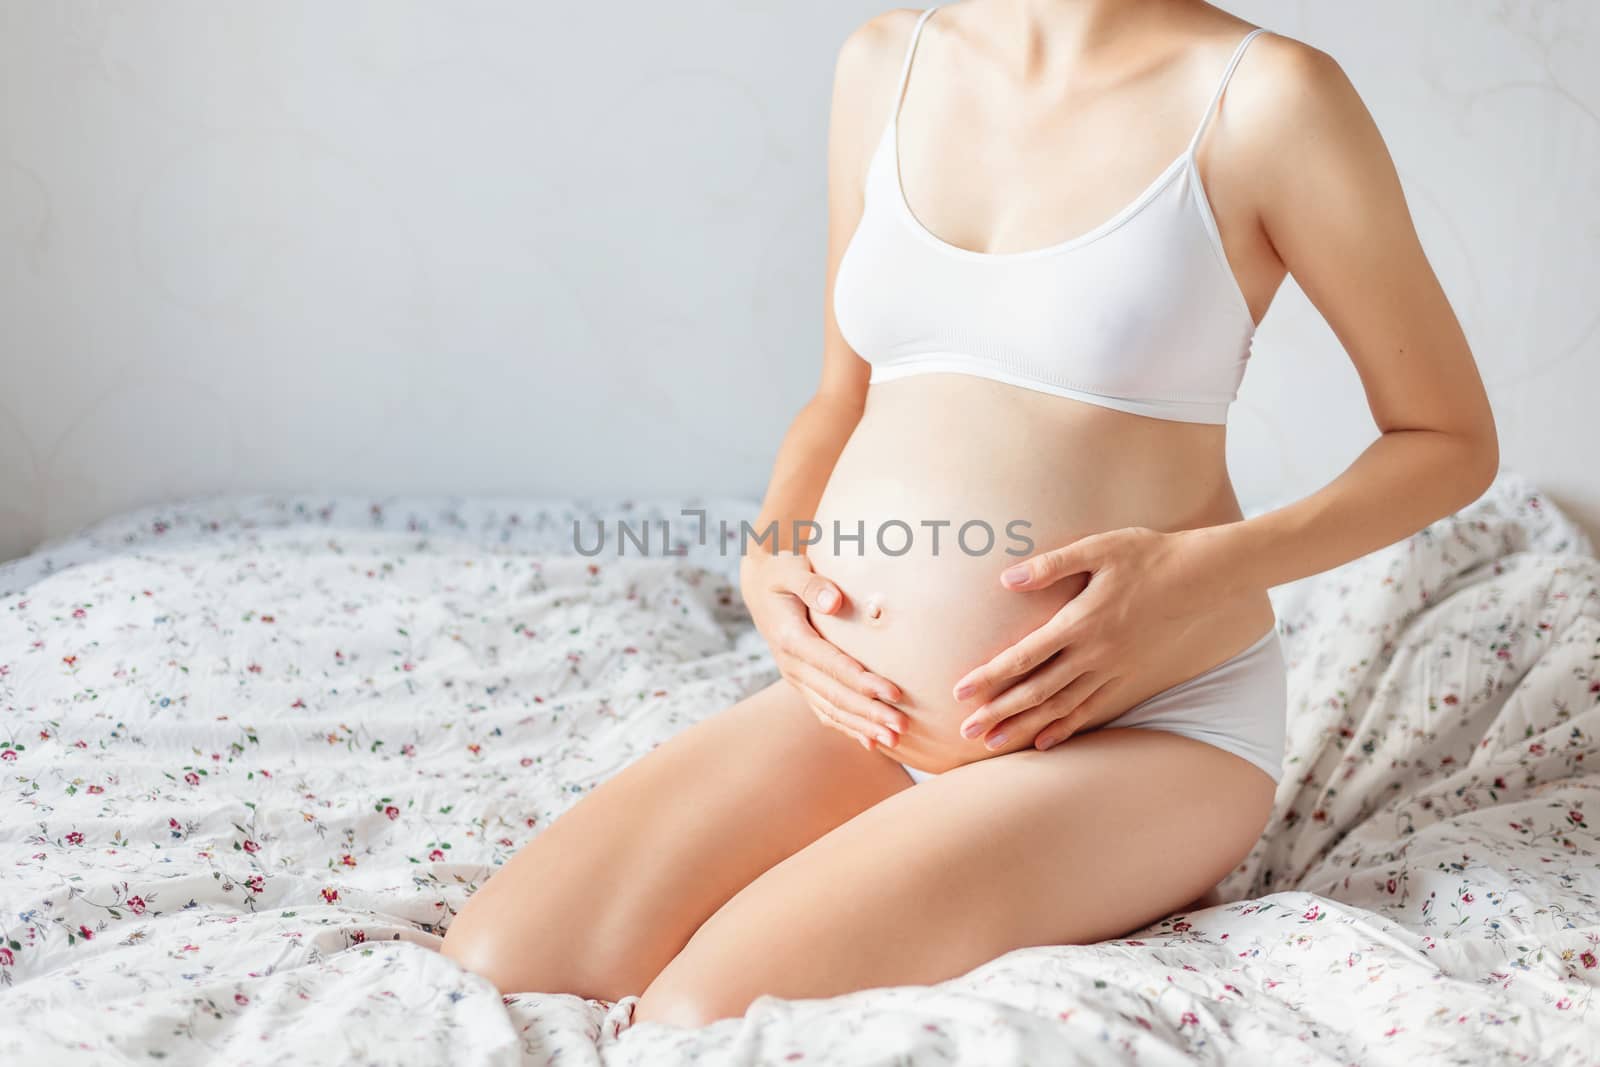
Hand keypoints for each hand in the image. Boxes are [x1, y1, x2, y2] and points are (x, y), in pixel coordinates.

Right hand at [740, 551, 907, 750]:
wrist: (759, 587)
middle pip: (835, 695)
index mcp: (790, 638)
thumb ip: (812, 585)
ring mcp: (796, 677)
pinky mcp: (802, 682)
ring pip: (831, 709)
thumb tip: (834, 602)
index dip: (863, 682)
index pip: (832, 665)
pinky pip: (824, 711)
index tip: (894, 693)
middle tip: (902, 726)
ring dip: (863, 726)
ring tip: (894, 740)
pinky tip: (871, 742)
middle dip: (870, 713)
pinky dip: (847, 728)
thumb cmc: (781, 573)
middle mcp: (791, 664)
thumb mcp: (791, 570)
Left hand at [950, 526, 1217, 751]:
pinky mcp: (1128, 676)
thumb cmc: (1146, 556)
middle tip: (966, 731)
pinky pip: (1092, 709)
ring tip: (993, 744)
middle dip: (999, 712)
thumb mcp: (1097, 548)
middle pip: (1037, 690)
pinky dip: (1066, 727)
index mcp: (1080, 621)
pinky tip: (1044, 742)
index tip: (960, 692)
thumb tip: (1008, 578)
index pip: (1025, 656)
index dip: (991, 675)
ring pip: (1061, 706)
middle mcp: (1094, 653)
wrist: (1201, 578)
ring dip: (1025, 726)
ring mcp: (1113, 669)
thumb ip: (1051, 564)